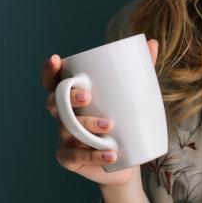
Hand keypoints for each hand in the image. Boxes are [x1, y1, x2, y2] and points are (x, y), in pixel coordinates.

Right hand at [42, 38, 159, 188]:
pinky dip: (94, 155)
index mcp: (73, 97)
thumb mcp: (132, 95)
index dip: (49, 71)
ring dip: (88, 126)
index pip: (53, 82)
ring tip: (111, 126)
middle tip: (88, 96)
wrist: (128, 160)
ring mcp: (65, 138)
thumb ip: (140, 69)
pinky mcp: (70, 159)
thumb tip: (151, 42)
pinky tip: (111, 153)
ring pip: (68, 129)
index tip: (56, 59)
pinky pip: (75, 156)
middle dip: (68, 97)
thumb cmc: (124, 120)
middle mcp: (64, 116)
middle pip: (55, 103)